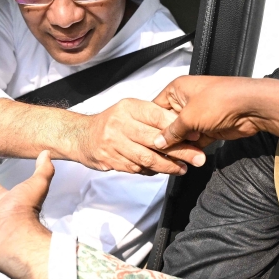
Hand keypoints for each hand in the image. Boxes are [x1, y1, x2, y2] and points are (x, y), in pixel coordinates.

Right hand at [76, 98, 206, 174]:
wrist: (81, 135)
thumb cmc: (112, 122)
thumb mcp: (131, 110)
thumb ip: (153, 117)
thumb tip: (183, 126)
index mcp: (129, 107)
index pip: (158, 117)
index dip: (179, 128)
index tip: (195, 136)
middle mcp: (120, 124)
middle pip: (155, 140)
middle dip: (180, 151)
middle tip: (197, 158)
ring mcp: (113, 143)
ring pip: (146, 158)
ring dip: (168, 166)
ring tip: (182, 168)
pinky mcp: (110, 159)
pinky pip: (136, 168)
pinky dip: (151, 171)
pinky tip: (161, 170)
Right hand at [152, 75, 266, 149]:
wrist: (250, 107)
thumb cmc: (221, 100)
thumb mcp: (188, 116)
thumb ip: (171, 131)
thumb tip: (159, 141)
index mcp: (177, 89)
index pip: (155, 108)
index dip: (150, 124)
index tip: (145, 139)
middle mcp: (186, 101)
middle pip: (168, 124)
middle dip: (166, 138)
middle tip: (160, 152)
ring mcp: (198, 115)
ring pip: (182, 135)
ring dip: (180, 146)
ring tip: (172, 159)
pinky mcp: (208, 128)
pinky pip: (195, 142)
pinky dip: (192, 150)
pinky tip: (186, 159)